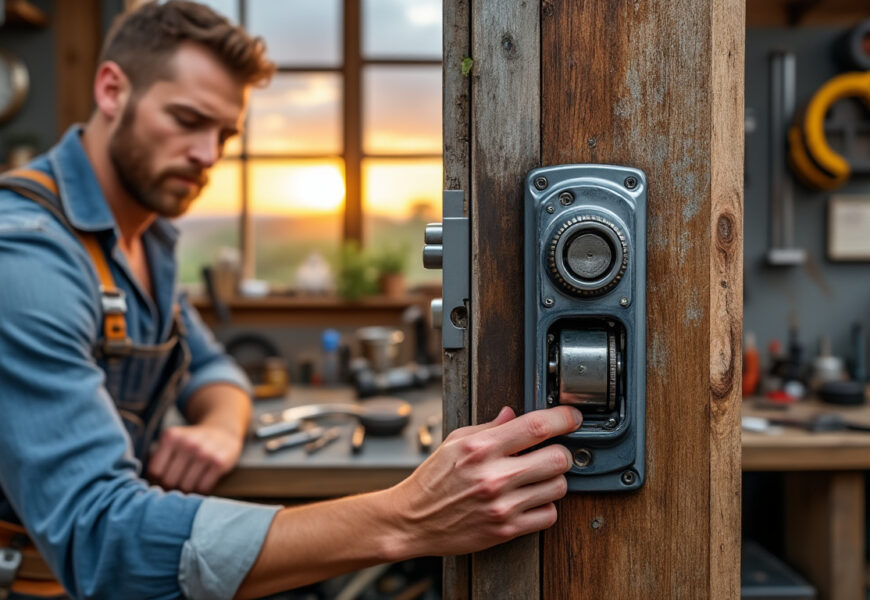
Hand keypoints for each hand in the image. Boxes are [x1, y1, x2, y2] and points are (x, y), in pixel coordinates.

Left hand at [147, 424, 243, 493]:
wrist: (223, 432)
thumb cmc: (192, 443)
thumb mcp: (173, 441)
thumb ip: (158, 459)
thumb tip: (146, 488)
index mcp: (171, 436)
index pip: (155, 472)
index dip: (159, 479)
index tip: (166, 477)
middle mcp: (187, 443)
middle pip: (170, 481)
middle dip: (174, 485)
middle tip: (180, 481)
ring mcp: (204, 452)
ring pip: (186, 486)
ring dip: (188, 489)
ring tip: (191, 481)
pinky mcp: (219, 462)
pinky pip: (203, 487)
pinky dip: (202, 489)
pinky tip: (203, 480)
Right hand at [384, 405, 580, 557]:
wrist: (413, 520)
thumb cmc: (432, 480)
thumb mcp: (454, 442)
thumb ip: (487, 428)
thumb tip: (513, 414)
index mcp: (481, 448)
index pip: (536, 427)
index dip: (562, 418)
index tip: (571, 417)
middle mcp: (494, 476)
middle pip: (558, 458)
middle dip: (561, 451)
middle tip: (552, 451)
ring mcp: (502, 505)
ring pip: (558, 487)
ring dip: (554, 479)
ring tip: (538, 477)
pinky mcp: (506, 530)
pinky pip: (549, 515)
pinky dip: (546, 506)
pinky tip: (530, 499)